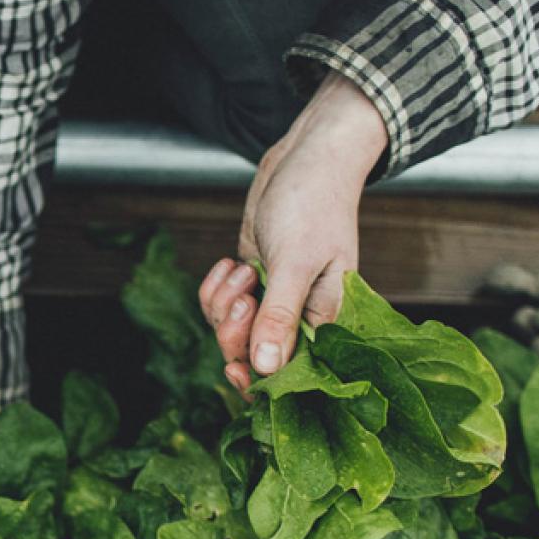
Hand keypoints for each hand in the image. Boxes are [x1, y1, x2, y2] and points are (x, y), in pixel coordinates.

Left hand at [200, 72, 386, 393]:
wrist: (305, 158)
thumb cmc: (314, 203)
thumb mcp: (296, 262)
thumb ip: (281, 316)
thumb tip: (266, 369)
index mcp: (323, 320)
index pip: (290, 373)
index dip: (258, 380)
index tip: (233, 369)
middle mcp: (298, 316)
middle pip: (250, 355)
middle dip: (233, 330)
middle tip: (243, 295)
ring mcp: (271, 300)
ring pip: (229, 330)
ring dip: (223, 302)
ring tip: (241, 269)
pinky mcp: (251, 282)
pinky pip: (219, 305)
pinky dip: (215, 287)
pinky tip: (229, 263)